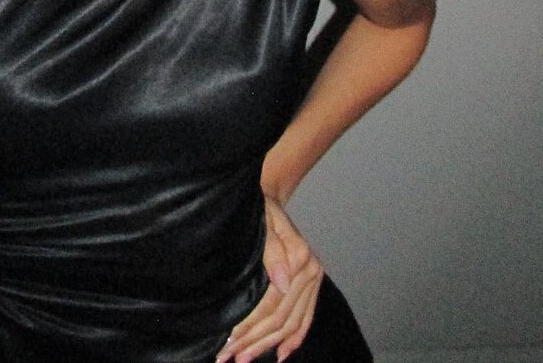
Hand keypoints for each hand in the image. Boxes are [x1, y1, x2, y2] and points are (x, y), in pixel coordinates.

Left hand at [216, 196, 322, 362]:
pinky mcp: (311, 284)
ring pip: (292, 324)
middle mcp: (311, 272)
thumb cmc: (260, 206)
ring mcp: (314, 280)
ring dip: (268, 345)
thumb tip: (281, 284)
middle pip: (281, 318)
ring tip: (244, 360)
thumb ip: (272, 251)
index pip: (272, 303)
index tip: (229, 340)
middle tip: (228, 357)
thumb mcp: (263, 219)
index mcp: (300, 257)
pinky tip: (280, 355)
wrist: (270, 196)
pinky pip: (305, 319)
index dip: (251, 325)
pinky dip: (294, 340)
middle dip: (254, 341)